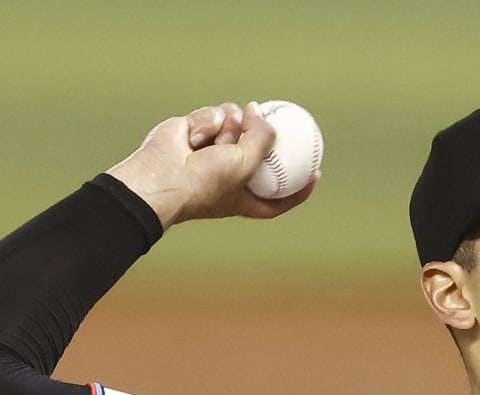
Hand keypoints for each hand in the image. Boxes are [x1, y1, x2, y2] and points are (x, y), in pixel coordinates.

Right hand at [106, 103, 316, 228]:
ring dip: (230, 127)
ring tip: (218, 138)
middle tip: (264, 121)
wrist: (162, 175)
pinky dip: (207, 122)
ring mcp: (211, 151)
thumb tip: (260, 111)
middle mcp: (229, 175)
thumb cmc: (205, 182)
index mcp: (244, 196)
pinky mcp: (195, 131)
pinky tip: (195, 135)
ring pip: (236, 123)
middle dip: (259, 136)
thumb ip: (263, 138)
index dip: (298, 188)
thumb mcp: (247, 163)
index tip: (316, 173)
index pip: (278, 197)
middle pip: (257, 149)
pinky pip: (213, 116)